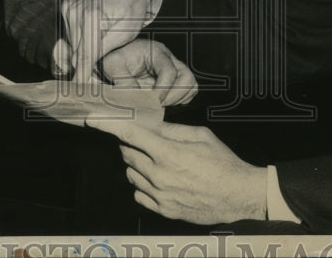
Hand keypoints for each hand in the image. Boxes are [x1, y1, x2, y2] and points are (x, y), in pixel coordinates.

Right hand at [55, 0, 164, 81]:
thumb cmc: (133, 8)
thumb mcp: (126, 32)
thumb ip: (103, 49)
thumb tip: (85, 68)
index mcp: (92, 14)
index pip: (84, 55)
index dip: (83, 75)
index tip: (80, 92)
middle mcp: (76, 8)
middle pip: (75, 51)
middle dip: (85, 66)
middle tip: (96, 79)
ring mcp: (69, 6)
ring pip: (71, 44)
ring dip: (83, 51)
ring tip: (101, 49)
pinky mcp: (67, 6)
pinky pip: (70, 33)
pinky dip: (80, 39)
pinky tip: (94, 37)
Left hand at [86, 118, 266, 224]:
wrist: (238, 195)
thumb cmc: (223, 163)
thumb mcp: (201, 135)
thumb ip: (172, 130)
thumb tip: (151, 125)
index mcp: (169, 153)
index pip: (130, 135)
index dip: (109, 126)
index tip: (93, 121)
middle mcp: (160, 175)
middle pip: (127, 154)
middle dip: (131, 144)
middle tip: (145, 140)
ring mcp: (160, 195)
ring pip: (131, 174)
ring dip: (137, 164)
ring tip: (157, 161)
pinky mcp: (163, 210)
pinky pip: (139, 194)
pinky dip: (143, 184)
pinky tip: (159, 179)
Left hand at [99, 39, 197, 105]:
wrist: (116, 56)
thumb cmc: (115, 58)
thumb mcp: (113, 66)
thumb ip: (123, 81)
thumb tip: (137, 99)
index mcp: (155, 52)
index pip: (169, 72)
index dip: (162, 90)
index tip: (151, 101)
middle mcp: (168, 58)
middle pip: (187, 77)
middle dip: (174, 95)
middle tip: (158, 103)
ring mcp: (173, 68)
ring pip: (190, 84)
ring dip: (178, 98)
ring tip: (160, 103)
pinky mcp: (174, 78)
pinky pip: (187, 90)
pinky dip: (179, 99)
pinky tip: (163, 102)